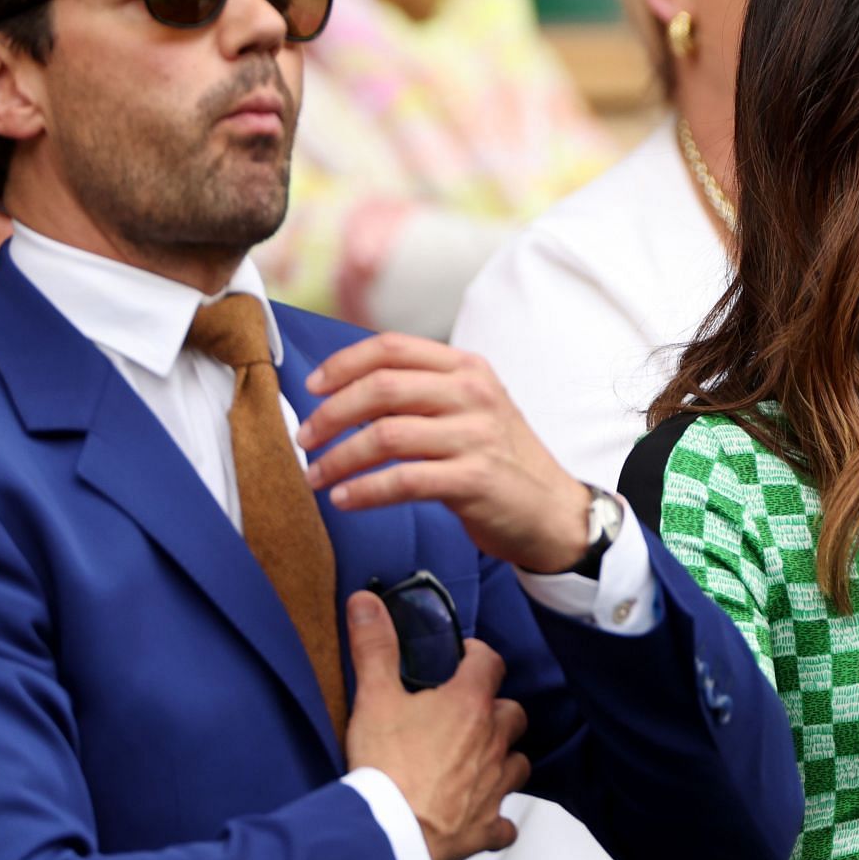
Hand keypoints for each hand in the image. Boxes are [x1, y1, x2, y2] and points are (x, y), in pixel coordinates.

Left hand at [299, 334, 590, 572]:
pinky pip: (403, 481)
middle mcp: (473, 395)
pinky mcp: (475, 480)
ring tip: (317, 475)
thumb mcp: (472, 410)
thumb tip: (348, 395)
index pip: (392, 348)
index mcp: (468, 369)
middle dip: (330, 413)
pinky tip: (345, 499)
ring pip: (386, 435)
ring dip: (339, 457)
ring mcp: (476, 436)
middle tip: (305, 437)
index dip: (343, 364)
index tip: (312, 387)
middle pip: (381, 388)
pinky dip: (364, 491)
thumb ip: (423, 394)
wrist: (553, 511)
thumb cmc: (502, 460)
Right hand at [343, 590, 530, 859]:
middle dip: (496, 710)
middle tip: (469, 713)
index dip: (479, 657)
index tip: (464, 659)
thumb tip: (366, 603)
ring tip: (478, 760)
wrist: (390, 832)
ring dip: (503, 759)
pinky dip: (496, 819)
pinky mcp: (487, 826)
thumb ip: (374, 647)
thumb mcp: (374, 697)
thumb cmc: (385, 766)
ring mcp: (494, 785)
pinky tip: (480, 817)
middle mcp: (492, 741)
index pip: (491, 664)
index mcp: (469, 704)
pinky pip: (505, 823)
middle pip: (512, 713)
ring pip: (517, 763)